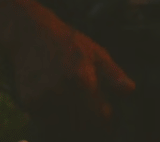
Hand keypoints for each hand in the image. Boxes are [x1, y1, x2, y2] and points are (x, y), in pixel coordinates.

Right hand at [2, 10, 135, 140]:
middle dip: (88, 124)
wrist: (30, 35)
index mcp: (83, 79)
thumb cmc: (68, 43)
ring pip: (63, 124)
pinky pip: (46, 120)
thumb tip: (129, 90)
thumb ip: (114, 74)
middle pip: (82, 124)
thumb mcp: (97, 53)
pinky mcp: (29, 100)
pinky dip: (52, 118)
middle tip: (88, 116)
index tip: (104, 119)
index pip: (100, 117)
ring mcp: (43, 96)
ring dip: (70, 123)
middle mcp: (62, 90)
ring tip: (72, 110)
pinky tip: (56, 105)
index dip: (105, 121)